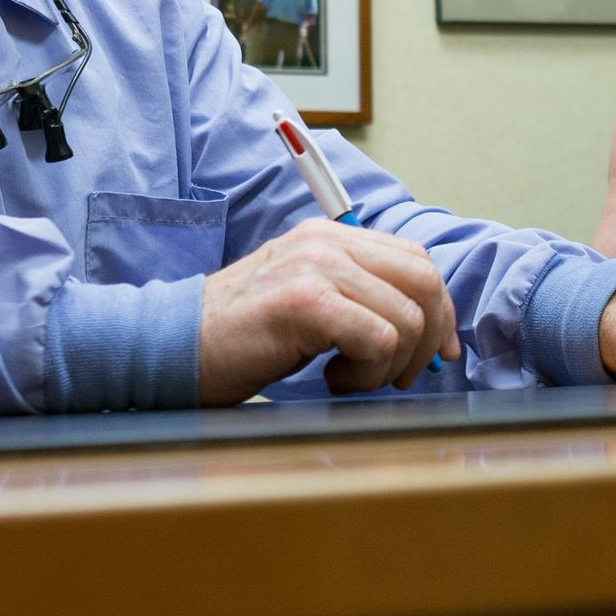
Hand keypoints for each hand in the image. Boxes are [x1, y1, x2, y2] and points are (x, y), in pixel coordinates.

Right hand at [199, 218, 460, 403]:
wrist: (175, 346)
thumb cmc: (242, 336)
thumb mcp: (306, 297)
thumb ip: (356, 296)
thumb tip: (426, 330)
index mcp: (331, 235)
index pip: (417, 260)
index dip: (439, 310)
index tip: (439, 353)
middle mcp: (327, 242)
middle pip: (424, 281)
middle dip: (429, 338)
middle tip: (400, 376)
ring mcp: (315, 266)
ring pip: (406, 316)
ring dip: (391, 364)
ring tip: (349, 378)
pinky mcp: (305, 301)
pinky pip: (377, 337)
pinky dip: (368, 372)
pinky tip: (331, 379)